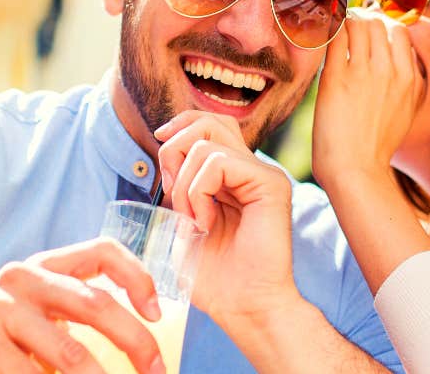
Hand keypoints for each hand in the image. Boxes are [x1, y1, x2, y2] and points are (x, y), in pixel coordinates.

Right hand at [0, 238, 165, 373]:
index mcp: (45, 265)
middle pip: (96, 305)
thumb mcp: (45, 315)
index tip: (158, 314)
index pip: (102, 250)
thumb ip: (83, 311)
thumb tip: (150, 349)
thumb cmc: (10, 343)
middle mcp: (21, 278)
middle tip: (158, 372)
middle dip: (136, 342)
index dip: (138, 277)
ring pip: (72, 355)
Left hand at [153, 111, 298, 322]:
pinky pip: (219, 162)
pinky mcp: (271, 184)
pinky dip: (198, 190)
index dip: (180, 126)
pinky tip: (204, 222)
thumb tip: (165, 148)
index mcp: (235, 175)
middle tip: (171, 192)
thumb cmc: (214, 276)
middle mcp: (252, 169)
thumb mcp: (183, 222)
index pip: (209, 124)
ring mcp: (265, 174)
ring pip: (208, 141)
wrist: (243, 308)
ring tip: (191, 219)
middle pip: (209, 121)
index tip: (158, 144)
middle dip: (175, 148)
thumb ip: (179, 185)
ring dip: (183, 182)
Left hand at [312, 9, 424, 188]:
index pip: (400, 32)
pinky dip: (327, 31)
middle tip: (345, 29)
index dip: (381, 26)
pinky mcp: (337, 79)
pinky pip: (334, 37)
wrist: (356, 172)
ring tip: (331, 32)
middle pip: (378, 22)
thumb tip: (401, 61)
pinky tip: (320, 37)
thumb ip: (408, 84)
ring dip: (343, 23)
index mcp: (411, 79)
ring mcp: (365, 73)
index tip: (366, 32)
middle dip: (361, 20)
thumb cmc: (375, 146)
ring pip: (357, 24)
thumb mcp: (406, 112)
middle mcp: (391, 71)